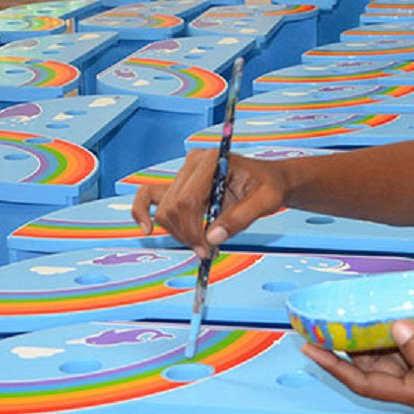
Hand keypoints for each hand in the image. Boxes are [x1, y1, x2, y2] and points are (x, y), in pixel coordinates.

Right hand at [130, 149, 288, 258]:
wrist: (270, 181)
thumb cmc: (270, 186)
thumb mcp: (267, 201)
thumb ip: (241, 218)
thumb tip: (211, 238)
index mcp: (211, 161)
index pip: (187, 200)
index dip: (192, 230)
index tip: (206, 250)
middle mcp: (192, 163)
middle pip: (173, 207)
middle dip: (186, 234)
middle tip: (206, 253)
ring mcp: (183, 173)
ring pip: (164, 209)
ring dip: (178, 232)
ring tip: (201, 246)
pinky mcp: (178, 184)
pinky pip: (149, 196)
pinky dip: (142, 212)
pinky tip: (147, 229)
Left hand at [302, 319, 413, 413]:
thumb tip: (396, 328)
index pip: (365, 383)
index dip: (335, 367)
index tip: (309, 348)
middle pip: (372, 366)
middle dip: (345, 348)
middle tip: (322, 322)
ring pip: (392, 352)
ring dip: (371, 335)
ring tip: (349, 312)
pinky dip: (402, 326)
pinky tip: (395, 308)